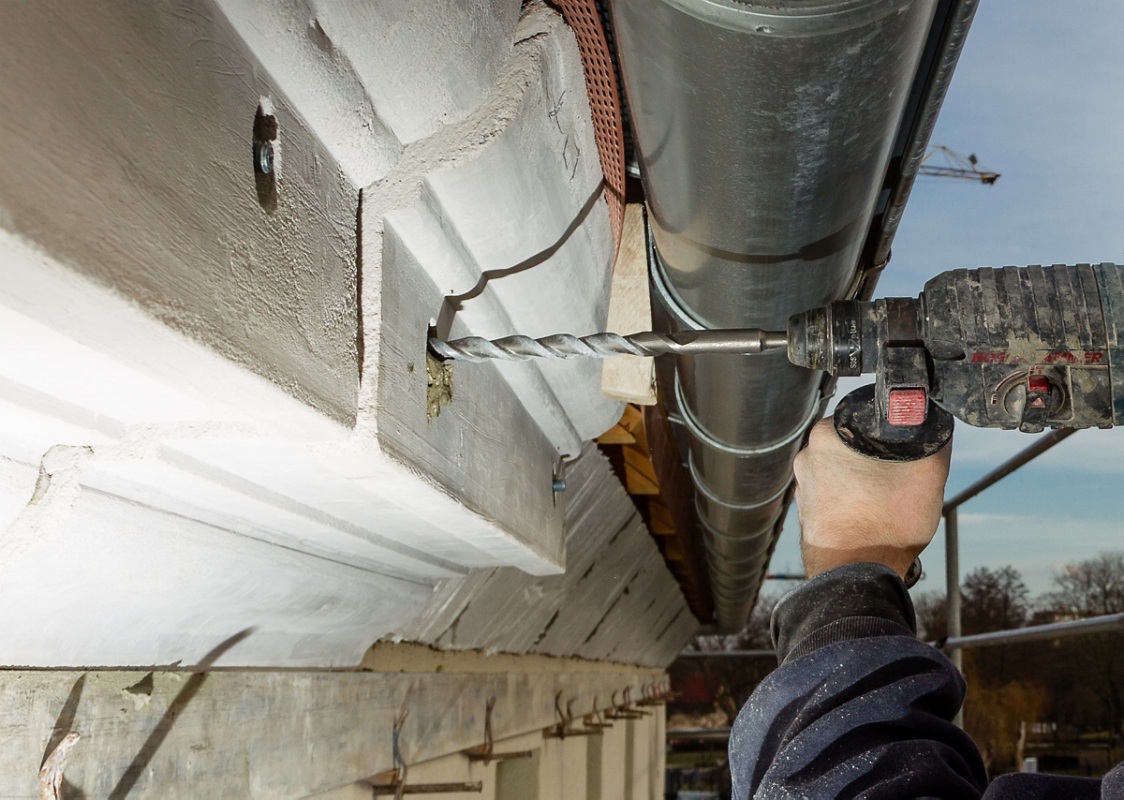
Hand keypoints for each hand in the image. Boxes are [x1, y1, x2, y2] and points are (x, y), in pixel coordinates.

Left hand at [794, 417, 951, 579]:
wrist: (854, 576)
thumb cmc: (884, 525)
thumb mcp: (927, 473)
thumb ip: (935, 441)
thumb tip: (936, 426)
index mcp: (825, 436)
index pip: (865, 414)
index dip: (892, 429)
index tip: (907, 446)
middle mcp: (807, 457)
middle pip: (856, 445)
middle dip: (880, 458)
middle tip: (901, 477)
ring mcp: (804, 486)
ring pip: (847, 471)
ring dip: (868, 482)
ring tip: (889, 501)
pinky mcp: (808, 511)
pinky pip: (839, 495)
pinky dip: (856, 501)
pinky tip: (873, 515)